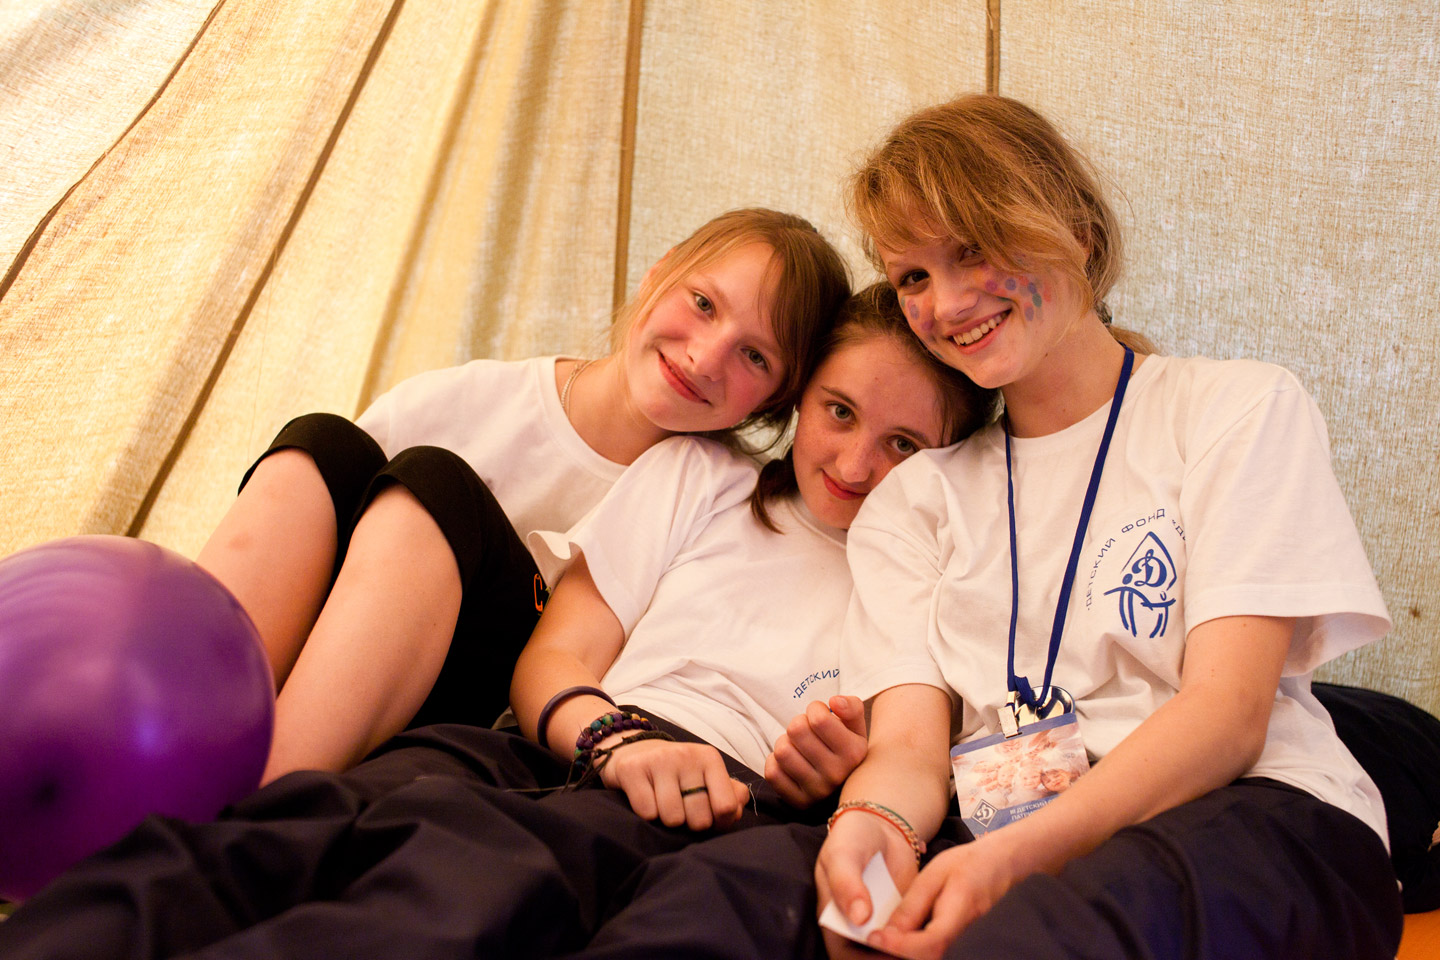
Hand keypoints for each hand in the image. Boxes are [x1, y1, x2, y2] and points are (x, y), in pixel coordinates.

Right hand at [597, 735, 750, 830]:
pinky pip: (647, 812)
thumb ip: (729, 795)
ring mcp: (659, 760)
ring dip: (667, 821)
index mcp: (709, 758)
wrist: (634, 751)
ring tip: (663, 805)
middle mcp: (686, 755)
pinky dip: (647, 815)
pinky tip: (646, 800)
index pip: (726, 806)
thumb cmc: (677, 773)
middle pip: (699, 818)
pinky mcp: (632, 769)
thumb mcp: (706, 777)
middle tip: (682, 810)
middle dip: (690, 824)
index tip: (709, 818)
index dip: (719, 823)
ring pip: (672, 818)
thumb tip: (736, 811)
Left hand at [766, 695, 867, 806]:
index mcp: (853, 753)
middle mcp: (836, 774)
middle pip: (796, 731)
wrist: (846, 785)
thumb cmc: (846, 748)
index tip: (819, 715)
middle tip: (807, 731)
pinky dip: (775, 762)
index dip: (815, 709)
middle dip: (799, 724)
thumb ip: (851, 707)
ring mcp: (817, 791)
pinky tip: (790, 762)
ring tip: (798, 746)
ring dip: (786, 743)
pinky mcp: (798, 802)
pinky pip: (772, 773)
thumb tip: (834, 702)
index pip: (819, 719)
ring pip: (782, 751)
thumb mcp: (856, 727)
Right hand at [815, 805, 918, 952]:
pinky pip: (911, 935)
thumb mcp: (843, 855)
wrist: (880, 825)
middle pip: (869, 957)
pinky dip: (921, 937)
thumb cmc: (852, 838)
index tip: (887, 954)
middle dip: (890, 957)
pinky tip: (934, 931)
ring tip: (925, 942)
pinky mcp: (903, 917)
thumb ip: (846, 883)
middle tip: (913, 949)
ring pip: (892, 951)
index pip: (843, 954)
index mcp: (835, 917)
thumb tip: (858, 918)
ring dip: (908, 952)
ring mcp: (881, 923)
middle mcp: (857, 926)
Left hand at [864, 834, 1023, 959]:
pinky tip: (895, 939)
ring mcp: (965, 941)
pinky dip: (912, 948)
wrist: (1000, 865)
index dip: (901, 945)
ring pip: (930, 957)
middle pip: (928, 957)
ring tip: (879, 940)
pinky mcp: (958, 942)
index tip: (874, 937)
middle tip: (871, 941)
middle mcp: (965, 934)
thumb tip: (888, 933)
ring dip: (903, 952)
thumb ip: (913, 905)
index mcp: (961, 910)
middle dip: (897, 954)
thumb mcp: (934, 874)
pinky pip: (934, 951)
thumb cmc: (968, 864)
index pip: (930, 942)